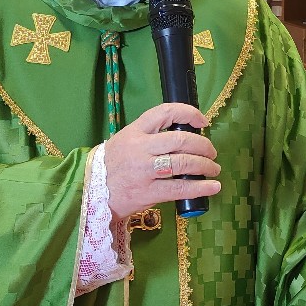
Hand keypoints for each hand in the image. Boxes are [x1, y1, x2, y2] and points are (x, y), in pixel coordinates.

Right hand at [104, 102, 221, 218]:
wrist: (91, 192)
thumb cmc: (113, 165)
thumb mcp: (125, 140)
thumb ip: (149, 135)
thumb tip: (184, 136)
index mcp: (134, 131)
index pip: (164, 112)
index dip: (188, 113)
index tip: (202, 122)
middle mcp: (140, 148)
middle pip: (180, 140)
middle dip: (203, 145)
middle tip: (211, 152)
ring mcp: (144, 171)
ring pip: (183, 163)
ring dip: (205, 165)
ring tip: (213, 168)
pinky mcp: (148, 192)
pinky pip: (180, 188)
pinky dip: (200, 187)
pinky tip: (213, 187)